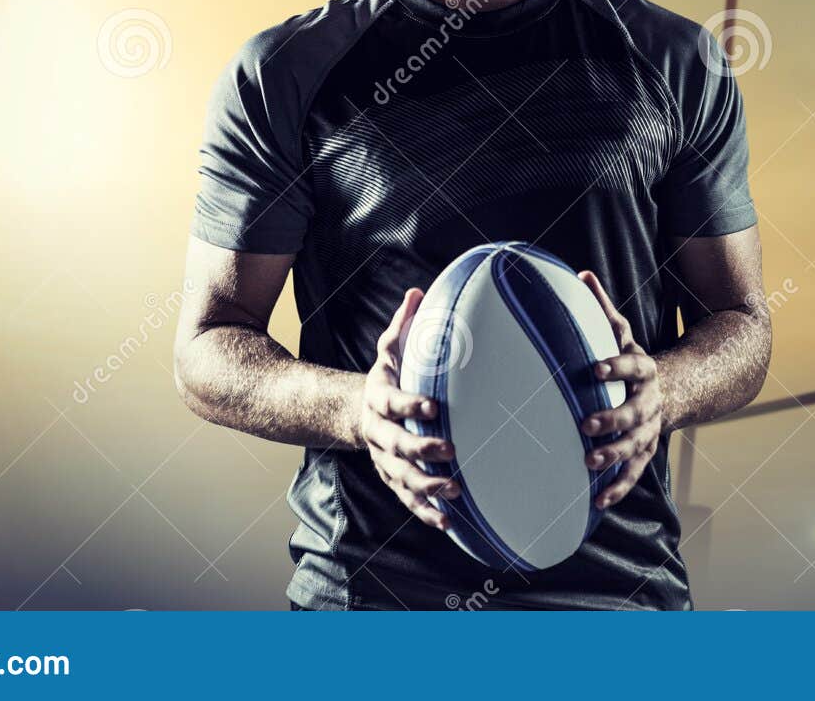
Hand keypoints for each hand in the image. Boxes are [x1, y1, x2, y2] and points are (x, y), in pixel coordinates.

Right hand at [359, 288, 459, 530]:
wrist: (360, 412)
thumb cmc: (388, 377)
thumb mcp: (391, 349)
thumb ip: (403, 325)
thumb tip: (418, 291)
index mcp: (379, 397)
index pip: (392, 401)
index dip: (410, 404)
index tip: (433, 405)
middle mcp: (379, 432)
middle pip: (396, 445)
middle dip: (422, 449)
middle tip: (451, 450)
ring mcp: (385, 459)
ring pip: (401, 477)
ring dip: (426, 486)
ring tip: (455, 490)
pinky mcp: (394, 478)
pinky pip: (406, 499)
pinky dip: (424, 511)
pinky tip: (447, 522)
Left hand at [576, 270, 662, 509]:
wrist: (675, 391)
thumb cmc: (633, 362)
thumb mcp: (623, 335)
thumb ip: (603, 309)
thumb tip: (580, 274)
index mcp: (644, 369)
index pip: (632, 365)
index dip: (615, 366)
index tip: (595, 369)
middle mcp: (649, 401)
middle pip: (633, 411)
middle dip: (611, 418)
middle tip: (585, 424)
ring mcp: (650, 428)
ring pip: (635, 445)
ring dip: (614, 456)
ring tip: (589, 463)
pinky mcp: (646, 450)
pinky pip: (634, 471)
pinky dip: (618, 487)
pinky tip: (599, 501)